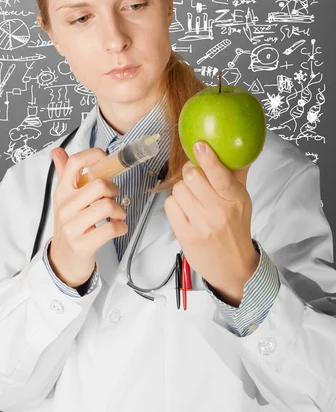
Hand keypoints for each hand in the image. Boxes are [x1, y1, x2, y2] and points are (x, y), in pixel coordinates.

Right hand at [48, 147, 127, 287]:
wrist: (62, 261)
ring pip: (107, 206)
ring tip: (117, 215)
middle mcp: (65, 207)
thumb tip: (57, 150)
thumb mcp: (64, 199)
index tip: (106, 159)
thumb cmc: (70, 225)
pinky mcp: (83, 244)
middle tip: (114, 197)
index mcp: (62, 192)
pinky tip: (117, 228)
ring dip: (120, 211)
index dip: (94, 155)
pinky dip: (121, 227)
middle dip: (114, 190)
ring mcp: (72, 226)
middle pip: (99, 185)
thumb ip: (64, 174)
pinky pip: (111, 229)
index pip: (75, 163)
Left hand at [164, 141, 259, 306]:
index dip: (208, 159)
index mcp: (235, 199)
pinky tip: (184, 210)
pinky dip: (174, 204)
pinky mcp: (185, 234)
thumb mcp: (242, 201)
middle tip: (194, 178)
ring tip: (192, 199)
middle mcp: (218, 211)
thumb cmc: (236, 228)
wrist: (234, 266)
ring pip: (178, 189)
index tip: (199, 145)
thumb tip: (239, 148)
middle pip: (191, 176)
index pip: (220, 176)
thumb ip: (237, 174)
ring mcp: (201, 224)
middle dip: (190, 173)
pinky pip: (169, 205)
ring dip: (182, 190)